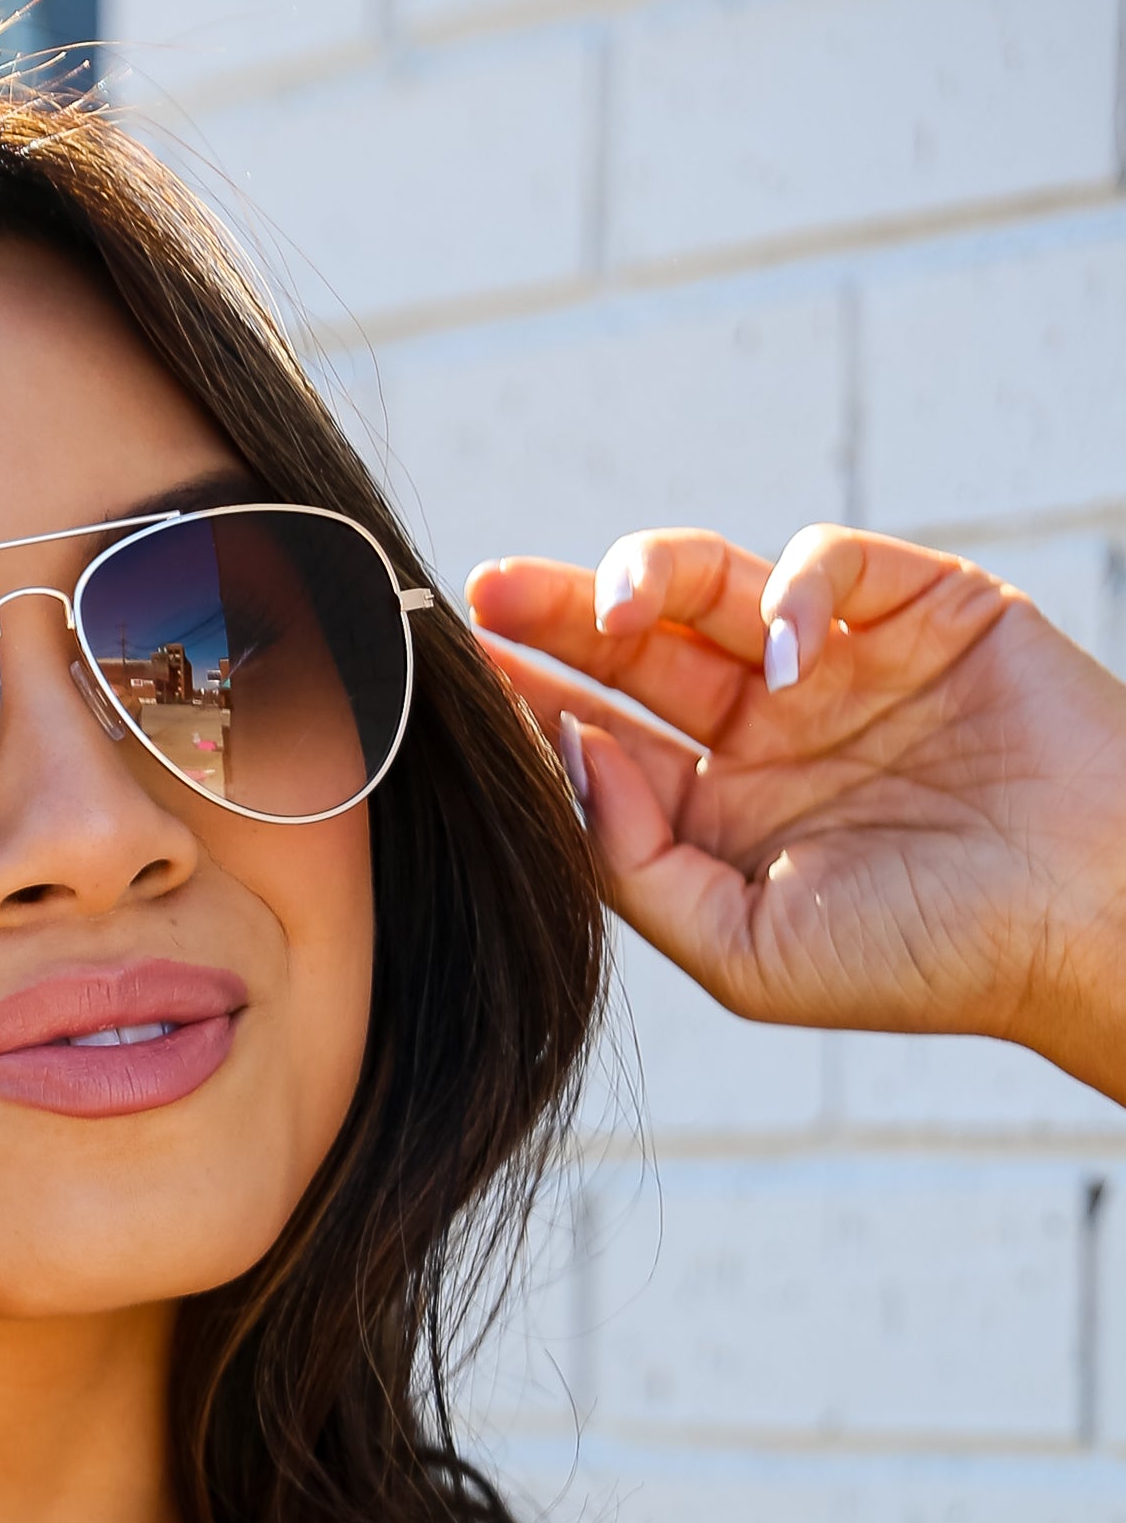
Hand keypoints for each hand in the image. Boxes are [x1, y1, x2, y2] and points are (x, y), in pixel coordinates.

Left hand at [466, 525, 1125, 1101]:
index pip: (600, 743)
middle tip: (488, 592)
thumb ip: (639, 865)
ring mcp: (842, 666)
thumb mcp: (745, 949)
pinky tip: (780, 650)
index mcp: (720, 817)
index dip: (529, 704)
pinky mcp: (922, 607)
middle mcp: (770, 735)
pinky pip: (828, 565)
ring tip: (616, 604)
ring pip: (715, 589)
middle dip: (559, 616)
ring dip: (651, 577)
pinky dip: (792, 590)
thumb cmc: (924, 958)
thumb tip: (570, 755)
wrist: (1083, 919)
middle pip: (637, 654)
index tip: (459, 678)